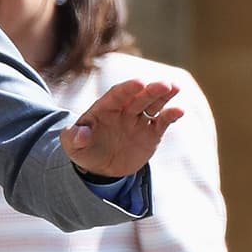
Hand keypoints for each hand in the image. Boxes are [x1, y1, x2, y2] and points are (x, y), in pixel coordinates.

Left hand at [60, 79, 182, 176]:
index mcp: (105, 108)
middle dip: (151, 90)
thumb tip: (81, 134)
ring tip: (174, 87)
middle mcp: (124, 110)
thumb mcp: (72, 146)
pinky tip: (179, 111)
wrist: (100, 168)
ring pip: (153, 104)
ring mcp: (139, 120)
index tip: (139, 83)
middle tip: (164, 84)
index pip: (117, 94)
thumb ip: (73, 137)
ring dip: (164, 96)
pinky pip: (162, 122)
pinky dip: (171, 116)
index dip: (128, 89)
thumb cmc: (84, 150)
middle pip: (139, 97)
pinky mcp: (151, 133)